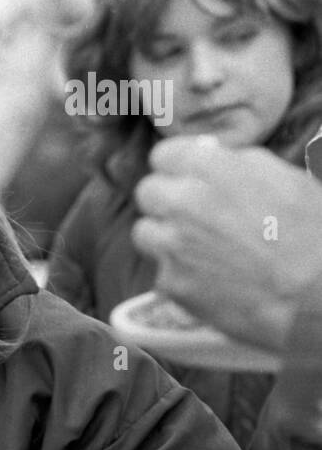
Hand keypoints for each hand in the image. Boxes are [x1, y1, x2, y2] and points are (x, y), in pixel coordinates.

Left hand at [133, 136, 321, 351]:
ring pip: (145, 231)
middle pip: (147, 192)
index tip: (185, 178)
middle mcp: (184, 202)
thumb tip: (209, 154)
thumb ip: (239, 163)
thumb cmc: (314, 236)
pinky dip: (180, 275)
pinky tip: (210, 279)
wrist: (317, 294)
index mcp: (212, 170)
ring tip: (200, 250)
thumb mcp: (286, 179)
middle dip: (166, 201)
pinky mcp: (170, 282)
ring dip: (166, 238)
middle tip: (191, 216)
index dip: (177, 168)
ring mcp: (173, 244)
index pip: (164, 155)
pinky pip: (161, 271)